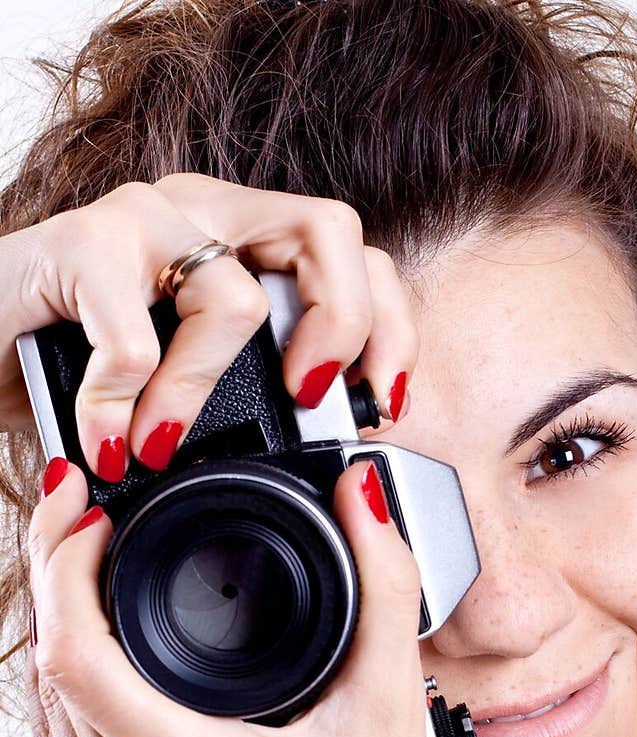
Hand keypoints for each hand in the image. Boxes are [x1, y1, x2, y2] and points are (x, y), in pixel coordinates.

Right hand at [1, 172, 412, 452]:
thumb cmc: (85, 364)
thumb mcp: (191, 378)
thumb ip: (253, 391)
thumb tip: (329, 454)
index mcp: (247, 239)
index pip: (356, 255)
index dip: (388, 329)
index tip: (382, 406)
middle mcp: (207, 212)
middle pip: (329, 233)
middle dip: (341, 330)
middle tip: (307, 402)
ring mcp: (145, 219)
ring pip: (236, 299)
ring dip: (203, 395)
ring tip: (160, 446)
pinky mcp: (79, 243)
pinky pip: (134, 343)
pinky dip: (123, 408)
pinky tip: (106, 442)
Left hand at [26, 455, 450, 736]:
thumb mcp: (390, 715)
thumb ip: (384, 593)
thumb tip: (362, 501)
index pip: (72, 652)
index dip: (64, 568)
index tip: (94, 518)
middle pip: (46, 669)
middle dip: (57, 581)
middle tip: (89, 523)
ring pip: (43, 713)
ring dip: (58, 637)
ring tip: (93, 577)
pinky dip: (68, 699)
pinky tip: (99, 665)